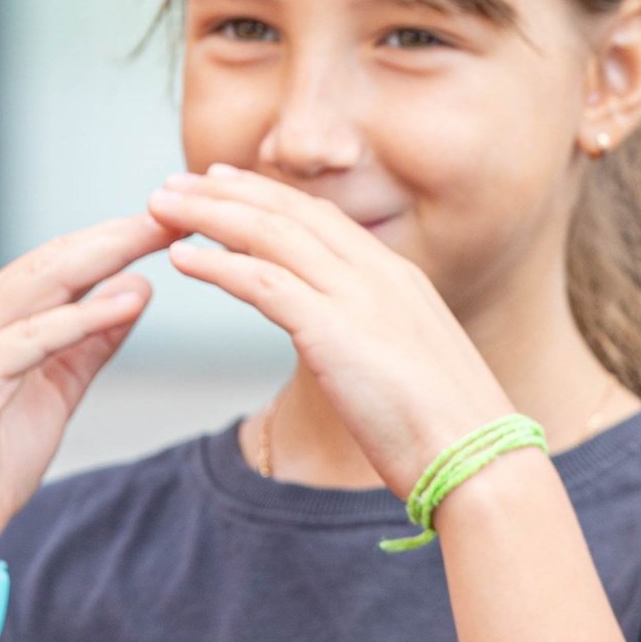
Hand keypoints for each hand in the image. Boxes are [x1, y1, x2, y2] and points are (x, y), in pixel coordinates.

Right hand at [0, 215, 175, 566]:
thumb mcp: (58, 387)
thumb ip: (91, 341)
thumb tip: (136, 290)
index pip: (59, 260)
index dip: (116, 238)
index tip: (173, 221)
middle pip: (55, 260)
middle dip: (120, 234)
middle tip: (179, 211)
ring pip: (43, 285)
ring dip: (108, 257)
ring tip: (163, 236)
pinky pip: (35, 338)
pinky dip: (83, 317)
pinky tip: (129, 300)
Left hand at [148, 166, 511, 495]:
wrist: (478, 457)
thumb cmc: (450, 431)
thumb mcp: (417, 366)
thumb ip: (382, 341)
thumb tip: (359, 351)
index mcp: (403, 279)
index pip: (325, 219)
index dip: (271, 197)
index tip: (228, 184)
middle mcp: (381, 276)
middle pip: (291, 213)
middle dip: (228, 191)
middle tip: (178, 184)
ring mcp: (360, 299)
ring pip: (270, 235)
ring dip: (209, 216)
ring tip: (161, 208)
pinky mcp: (333, 330)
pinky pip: (262, 282)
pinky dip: (216, 264)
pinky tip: (181, 258)